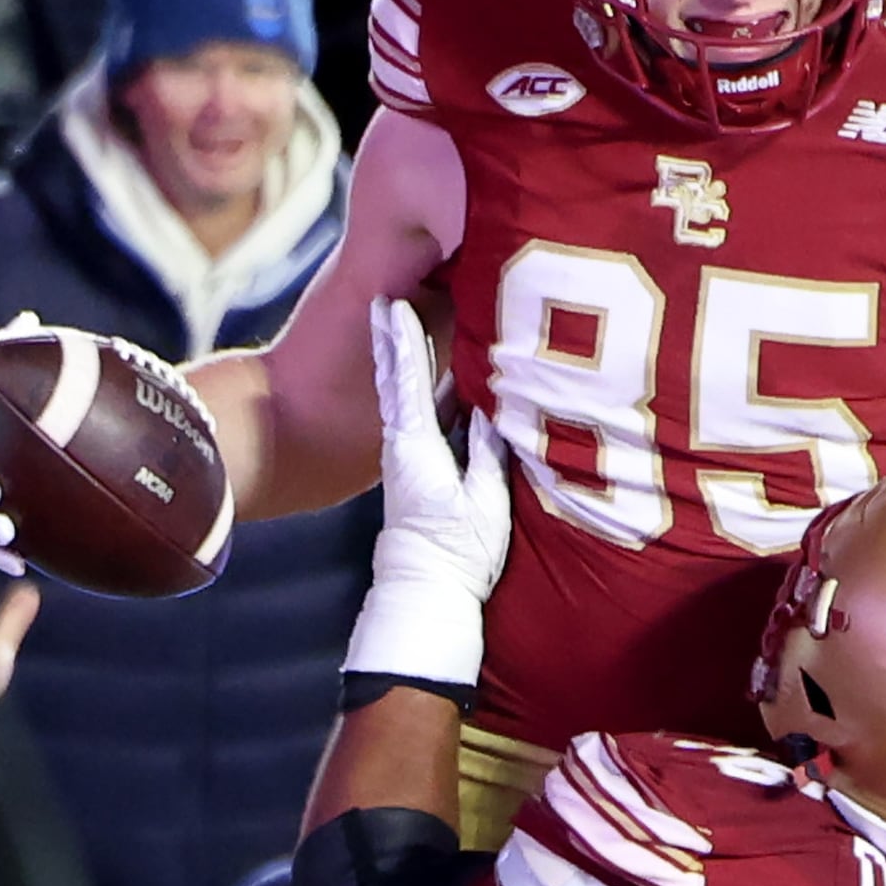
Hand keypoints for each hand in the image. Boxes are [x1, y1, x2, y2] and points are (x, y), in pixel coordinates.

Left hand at [343, 299, 512, 692]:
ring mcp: (406, 455)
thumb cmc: (457, 551)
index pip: (406, 378)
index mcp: (415, 444)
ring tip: (413, 316)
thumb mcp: (485, 499)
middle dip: (396, 336)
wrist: (424, 592)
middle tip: (391, 292)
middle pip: (398, 377)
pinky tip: (439, 373)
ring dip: (408, 357)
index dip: (402, 338)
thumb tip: (495, 406)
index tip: (392, 300)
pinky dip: (422, 386)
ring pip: (408, 394)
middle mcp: (403, 443)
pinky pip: (419, 414)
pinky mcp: (414, 468)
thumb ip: (489, 450)